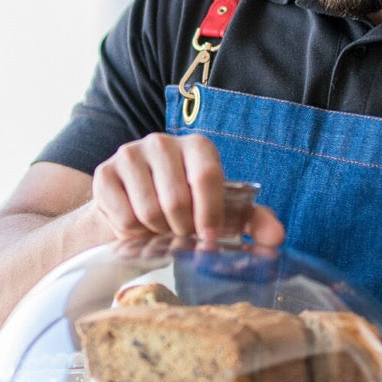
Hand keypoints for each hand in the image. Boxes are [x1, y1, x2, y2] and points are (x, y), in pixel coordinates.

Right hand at [92, 132, 283, 242]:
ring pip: (148, 210)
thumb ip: (254, 222)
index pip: (206, 175)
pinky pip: (122, 216)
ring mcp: (129, 154)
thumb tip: (277, 237)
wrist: (135, 208)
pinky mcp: (104, 173)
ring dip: (156, 232)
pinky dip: (132, 233)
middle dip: (181, 229)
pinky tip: (137, 226)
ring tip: (160, 229)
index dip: (209, 213)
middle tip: (181, 234)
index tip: (209, 238)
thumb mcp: (224, 213)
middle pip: (176, 198)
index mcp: (197, 146)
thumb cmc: (188, 208)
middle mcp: (161, 142)